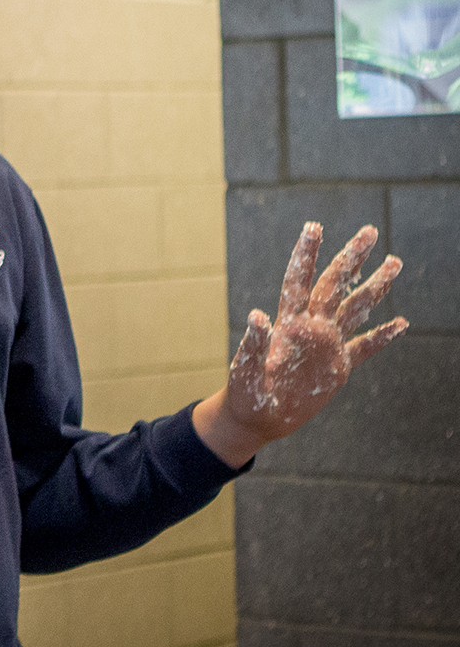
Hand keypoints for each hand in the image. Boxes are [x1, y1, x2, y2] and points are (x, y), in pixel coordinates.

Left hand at [195, 222, 406, 464]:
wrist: (258, 420)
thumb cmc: (246, 395)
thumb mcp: (246, 372)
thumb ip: (252, 345)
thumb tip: (257, 315)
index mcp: (289, 325)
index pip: (299, 281)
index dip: (306, 255)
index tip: (314, 226)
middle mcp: (311, 328)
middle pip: (335, 285)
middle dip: (352, 258)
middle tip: (370, 231)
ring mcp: (326, 345)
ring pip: (356, 308)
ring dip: (374, 286)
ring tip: (394, 261)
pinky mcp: (338, 367)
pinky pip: (365, 348)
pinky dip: (383, 336)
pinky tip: (402, 323)